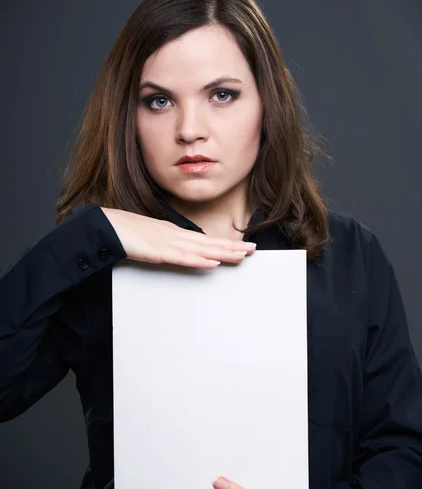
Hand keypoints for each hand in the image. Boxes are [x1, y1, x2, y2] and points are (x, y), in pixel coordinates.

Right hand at [100, 207, 256, 267]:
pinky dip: (198, 261)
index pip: (205, 240)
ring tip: (241, 256)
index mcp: (174, 233)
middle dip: (232, 247)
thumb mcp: (150, 238)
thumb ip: (166, 244)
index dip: (225, 244)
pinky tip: (212, 263)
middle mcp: (175, 235)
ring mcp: (167, 243)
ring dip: (222, 253)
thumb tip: (179, 251)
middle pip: (209, 243)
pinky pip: (182, 258)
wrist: (105, 226)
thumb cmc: (125, 231)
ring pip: (201, 250)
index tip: (242, 246)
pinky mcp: (157, 251)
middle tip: (252, 250)